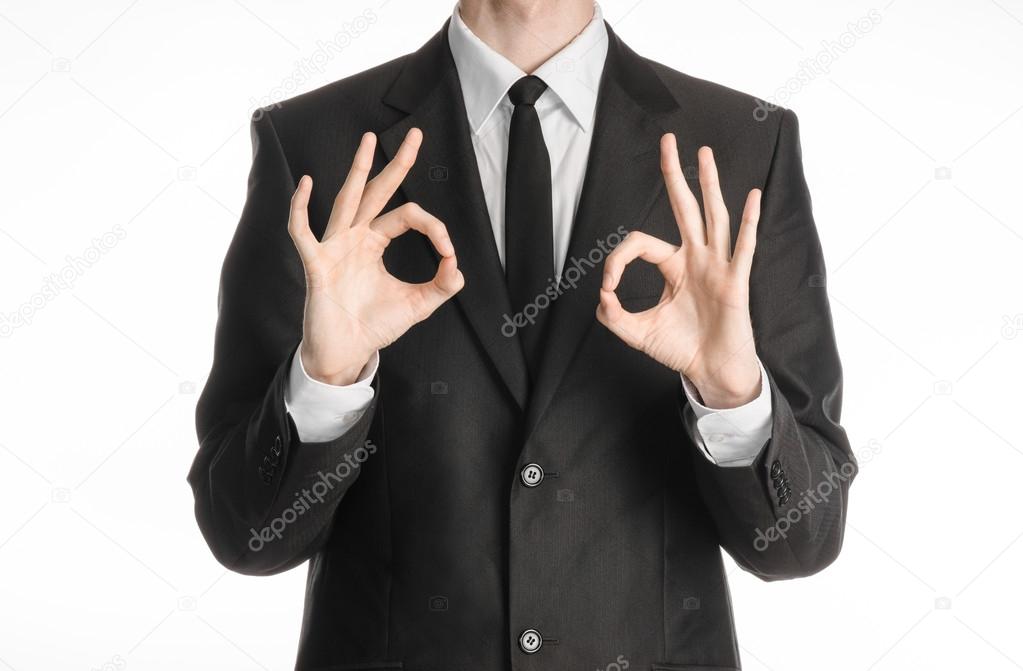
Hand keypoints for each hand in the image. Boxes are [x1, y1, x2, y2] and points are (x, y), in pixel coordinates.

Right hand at [288, 128, 463, 384]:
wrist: (347, 352)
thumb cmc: (373, 326)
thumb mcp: (417, 305)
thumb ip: (441, 285)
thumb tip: (459, 267)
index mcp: (375, 243)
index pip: (407, 215)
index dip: (433, 227)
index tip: (449, 251)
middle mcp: (355, 238)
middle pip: (377, 191)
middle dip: (396, 162)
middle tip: (415, 134)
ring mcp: (333, 247)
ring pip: (347, 200)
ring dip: (356, 169)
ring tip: (368, 139)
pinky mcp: (316, 263)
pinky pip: (302, 231)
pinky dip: (300, 207)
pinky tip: (306, 183)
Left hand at [597, 135, 761, 408]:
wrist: (711, 372)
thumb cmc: (681, 349)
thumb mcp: (638, 333)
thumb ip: (615, 317)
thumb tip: (600, 298)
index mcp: (673, 267)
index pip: (641, 243)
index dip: (618, 259)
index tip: (608, 287)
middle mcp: (696, 259)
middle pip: (684, 208)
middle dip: (674, 174)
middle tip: (668, 140)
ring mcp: (718, 267)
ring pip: (714, 217)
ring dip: (708, 185)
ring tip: (704, 153)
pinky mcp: (736, 282)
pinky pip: (744, 247)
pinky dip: (749, 222)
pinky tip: (752, 196)